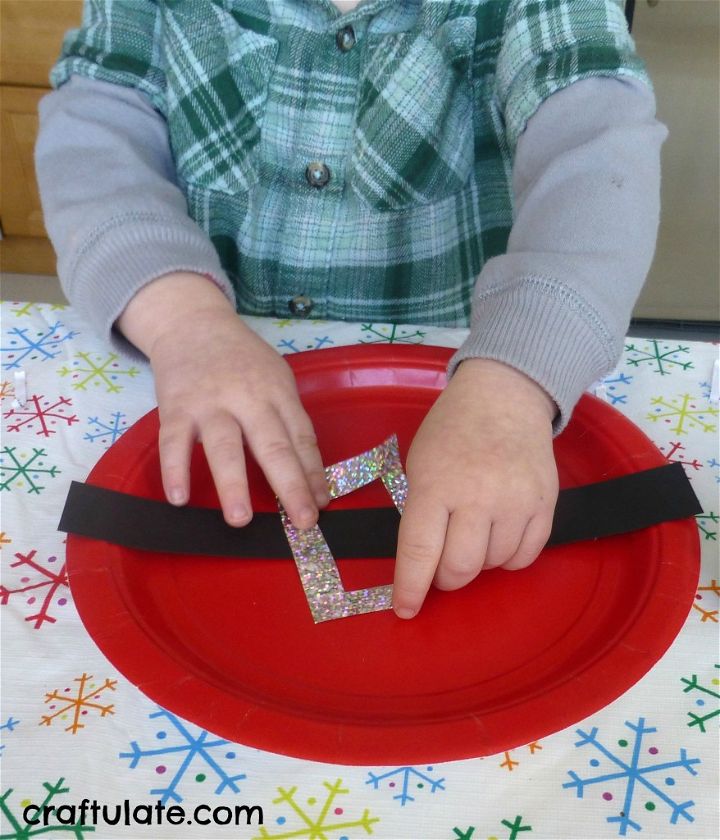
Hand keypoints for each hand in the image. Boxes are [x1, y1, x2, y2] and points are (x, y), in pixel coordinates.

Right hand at [117, 272, 327, 527]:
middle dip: (289, 485)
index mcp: (278, 392)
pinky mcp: (175, 407)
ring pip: (223, 446)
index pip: (302, 437)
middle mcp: (248, 397)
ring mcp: (210, 403)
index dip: (313, 473)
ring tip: (240, 519)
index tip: (321, 505)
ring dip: (232, 484)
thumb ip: (287, 420)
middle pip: (272, 445)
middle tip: (302, 522)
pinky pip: (174, 442)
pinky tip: (179, 498)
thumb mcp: (275, 378)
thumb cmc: (242, 359)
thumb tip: (308, 475)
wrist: (193, 323)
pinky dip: (175, 470)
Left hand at [392, 358, 558, 617]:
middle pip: (461, 569)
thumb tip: (424, 562)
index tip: (404, 609)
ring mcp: (517, 501)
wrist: (504, 397)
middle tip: (441, 564)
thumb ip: (421, 511)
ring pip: (494, 565)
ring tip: (471, 534)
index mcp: (437, 485)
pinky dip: (507, 558)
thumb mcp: (419, 463)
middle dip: (445, 578)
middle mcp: (479, 497)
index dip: (410, 587)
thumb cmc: (451, 430)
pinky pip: (525, 557)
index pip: (420, 551)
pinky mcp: (546, 504)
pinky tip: (497, 536)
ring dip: (477, 563)